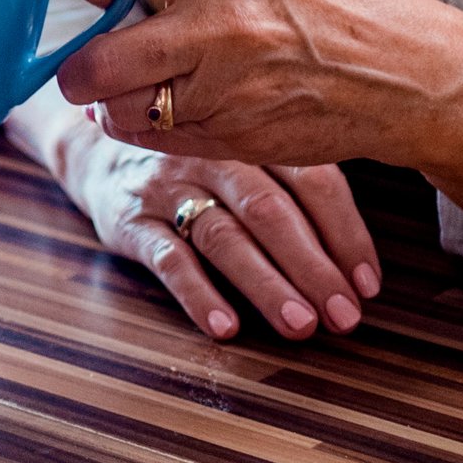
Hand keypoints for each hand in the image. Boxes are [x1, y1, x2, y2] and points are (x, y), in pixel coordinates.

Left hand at [54, 0, 462, 253]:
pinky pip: (156, 141)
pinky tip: (161, 104)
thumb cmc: (325, 4)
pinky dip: (144, 126)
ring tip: (128, 81)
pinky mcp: (234, 141)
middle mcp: (215, 29)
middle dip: (77, 62)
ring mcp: (224, 92)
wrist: (402, 75)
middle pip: (96, 61)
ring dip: (110, 101)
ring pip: (118, 111)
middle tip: (86, 53)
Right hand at [62, 131, 378, 343]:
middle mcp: (210, 154)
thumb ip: (295, 193)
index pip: (311, 180)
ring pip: (223, 235)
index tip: (367, 286)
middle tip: (344, 316)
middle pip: (269, 210)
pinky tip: (225, 327)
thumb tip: (361, 271)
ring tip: (300, 325)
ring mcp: (167, 185)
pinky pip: (166, 257)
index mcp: (250, 136)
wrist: (95, 149)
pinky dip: (197, 294)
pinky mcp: (129, 218)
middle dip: (312, 267)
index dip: (345, 234)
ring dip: (266, 284)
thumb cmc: (196, 166)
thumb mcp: (243, 158)